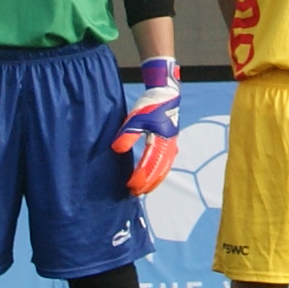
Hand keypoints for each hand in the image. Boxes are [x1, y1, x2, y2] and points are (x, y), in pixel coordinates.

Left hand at [107, 63, 185, 196]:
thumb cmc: (150, 105)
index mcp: (161, 141)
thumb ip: (127, 134)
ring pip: (164, 169)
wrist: (166, 94)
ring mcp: (171, 146)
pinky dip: (158, 173)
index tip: (129, 186)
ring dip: (153, 180)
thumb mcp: (136, 118)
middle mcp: (169, 146)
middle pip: (159, 171)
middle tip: (134, 193)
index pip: (150, 166)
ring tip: (143, 190)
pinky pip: (165, 164)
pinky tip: (151, 176)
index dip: (140, 178)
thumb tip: (117, 149)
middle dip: (147, 184)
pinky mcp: (170, 144)